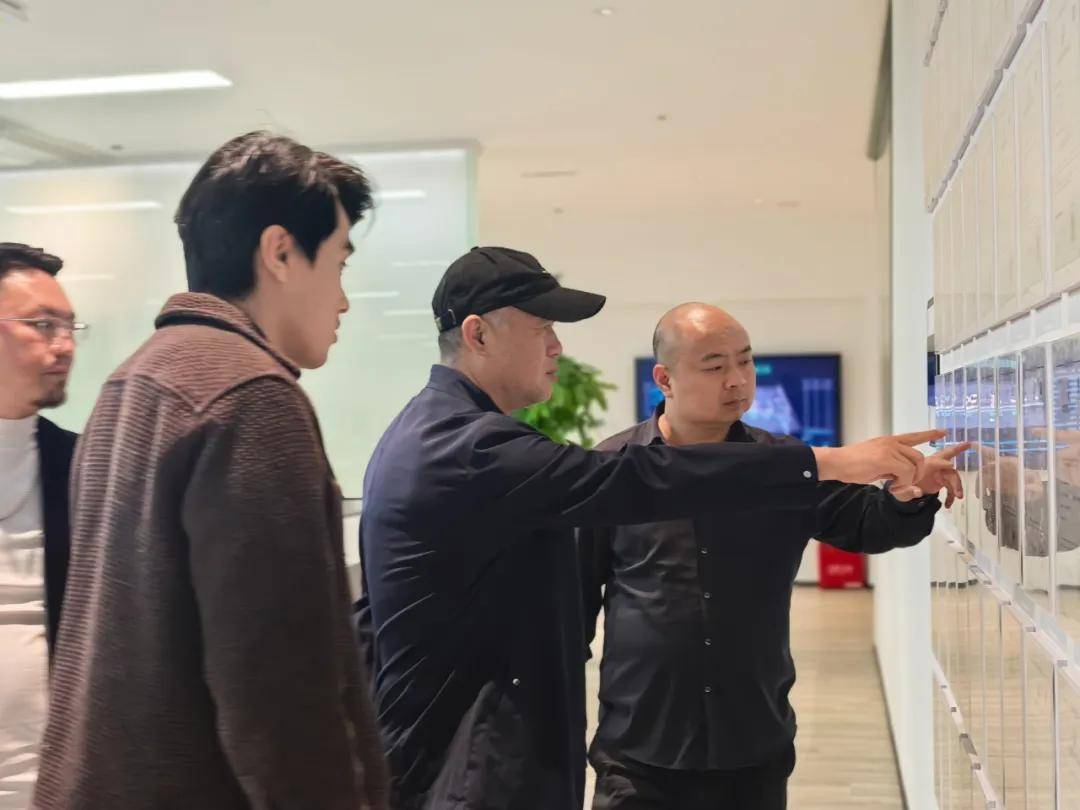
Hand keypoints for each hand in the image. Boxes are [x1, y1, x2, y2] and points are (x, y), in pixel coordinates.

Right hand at [812, 430, 944, 486]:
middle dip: (918, 473)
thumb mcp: (875, 461)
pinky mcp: (886, 459)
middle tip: (904, 483)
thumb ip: (891, 465)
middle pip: (919, 457)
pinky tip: (890, 486)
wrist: (836, 462)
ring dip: (908, 480)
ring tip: (893, 485)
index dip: (930, 434)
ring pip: (914, 466)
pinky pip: (906, 473)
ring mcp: (889, 449)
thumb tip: (903, 477)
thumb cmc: (851, 464)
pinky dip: (901, 484)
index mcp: (888, 441)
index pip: (914, 436)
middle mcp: (891, 443)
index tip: (943, 432)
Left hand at [889, 442, 968, 507]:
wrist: (900, 491)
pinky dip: (951, 495)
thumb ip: (909, 491)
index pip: (934, 461)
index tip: (951, 465)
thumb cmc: (899, 487)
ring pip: (952, 475)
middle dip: (957, 449)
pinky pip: (951, 486)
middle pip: (946, 456)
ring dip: (957, 485)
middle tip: (968, 444)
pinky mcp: (941, 480)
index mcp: (921, 465)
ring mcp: (937, 472)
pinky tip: (948, 505)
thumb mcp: (900, 491)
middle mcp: (931, 465)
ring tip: (959, 497)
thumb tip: (919, 492)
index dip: (942, 463)